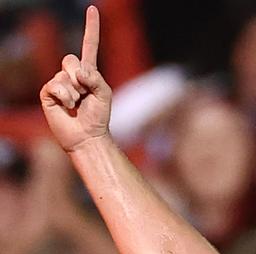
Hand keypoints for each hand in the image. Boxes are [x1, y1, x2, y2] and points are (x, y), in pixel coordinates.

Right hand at [40, 7, 111, 153]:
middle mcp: (72, 74)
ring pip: (64, 75)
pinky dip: (65, 96)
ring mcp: (58, 82)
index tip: (92, 9)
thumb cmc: (98, 116)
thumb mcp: (104, 94)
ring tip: (77, 104)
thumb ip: (95, 78)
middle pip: (70, 59)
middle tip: (84, 94)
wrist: (87, 135)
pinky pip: (56, 85)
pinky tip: (67, 107)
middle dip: (80, 76)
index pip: (89, 45)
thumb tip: (79, 71)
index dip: (90, 28)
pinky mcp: (48, 92)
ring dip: (75, 91)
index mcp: (89, 71)